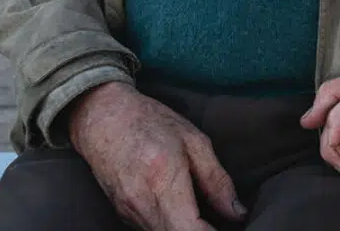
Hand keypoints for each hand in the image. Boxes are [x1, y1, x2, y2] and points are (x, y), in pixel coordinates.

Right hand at [68, 81, 246, 230]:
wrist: (102, 119)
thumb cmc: (152, 122)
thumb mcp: (195, 142)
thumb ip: (217, 180)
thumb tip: (237, 212)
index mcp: (164, 180)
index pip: (188, 229)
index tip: (230, 228)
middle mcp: (142, 203)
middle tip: (219, 222)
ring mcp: (128, 211)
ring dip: (185, 230)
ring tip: (204, 218)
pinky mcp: (122, 214)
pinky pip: (152, 229)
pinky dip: (171, 226)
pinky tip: (182, 212)